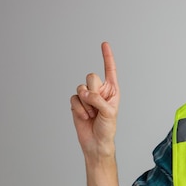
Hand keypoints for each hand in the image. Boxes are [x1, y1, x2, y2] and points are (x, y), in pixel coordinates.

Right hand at [70, 42, 119, 157]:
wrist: (96, 142)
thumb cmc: (107, 128)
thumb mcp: (108, 113)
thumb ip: (98, 99)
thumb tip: (84, 93)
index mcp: (112, 90)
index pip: (110, 70)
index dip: (107, 57)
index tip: (104, 43)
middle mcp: (99, 91)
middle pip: (91, 77)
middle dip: (93, 91)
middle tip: (97, 105)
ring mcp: (87, 96)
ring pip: (81, 88)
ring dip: (86, 103)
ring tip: (92, 114)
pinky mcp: (77, 103)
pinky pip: (73, 98)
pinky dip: (79, 108)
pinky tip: (85, 117)